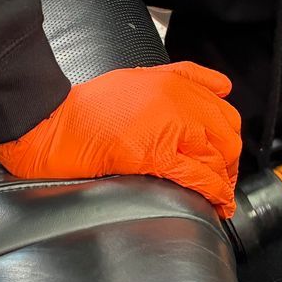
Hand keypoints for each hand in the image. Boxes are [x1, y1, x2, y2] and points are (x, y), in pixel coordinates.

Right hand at [0, 62, 242, 217]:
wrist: (51, 125)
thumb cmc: (85, 109)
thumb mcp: (137, 78)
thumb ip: (179, 79)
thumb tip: (220, 88)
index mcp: (172, 82)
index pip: (222, 110)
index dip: (227, 138)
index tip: (223, 155)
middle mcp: (176, 100)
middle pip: (226, 135)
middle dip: (229, 162)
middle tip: (224, 181)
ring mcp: (168, 126)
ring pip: (216, 157)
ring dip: (224, 181)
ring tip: (221, 199)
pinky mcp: (155, 154)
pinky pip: (199, 176)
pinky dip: (214, 193)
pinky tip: (216, 203)